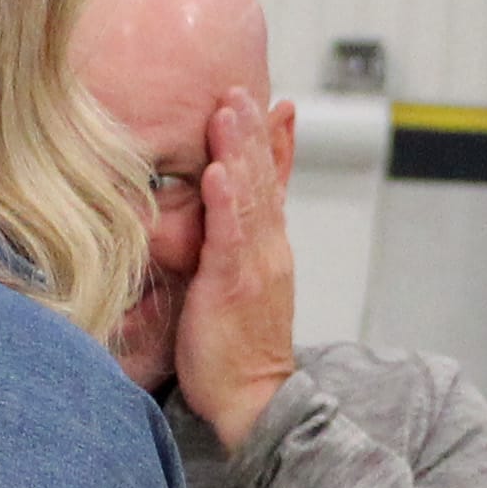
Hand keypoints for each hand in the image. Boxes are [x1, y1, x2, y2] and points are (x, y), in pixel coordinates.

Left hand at [176, 90, 299, 452]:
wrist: (257, 400)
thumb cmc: (238, 353)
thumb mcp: (239, 292)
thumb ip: (229, 255)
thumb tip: (211, 231)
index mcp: (268, 251)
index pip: (273, 187)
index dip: (274, 145)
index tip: (274, 106)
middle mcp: (269, 250)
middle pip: (262, 179)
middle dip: (252, 131)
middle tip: (240, 87)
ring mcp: (255, 265)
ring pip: (250, 195)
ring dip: (240, 149)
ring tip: (230, 109)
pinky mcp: (234, 285)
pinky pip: (231, 235)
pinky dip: (227, 200)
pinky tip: (221, 170)